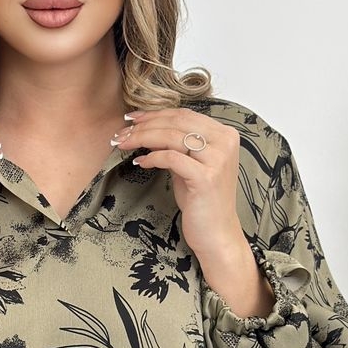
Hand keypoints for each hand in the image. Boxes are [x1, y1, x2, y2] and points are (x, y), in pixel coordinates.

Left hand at [114, 109, 245, 263]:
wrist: (217, 234)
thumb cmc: (202, 200)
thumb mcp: (189, 165)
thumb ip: (176, 145)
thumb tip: (147, 128)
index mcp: (225, 135)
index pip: (184, 114)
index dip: (155, 114)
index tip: (132, 118)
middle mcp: (225, 143)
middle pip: (176, 122)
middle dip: (144, 125)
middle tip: (122, 132)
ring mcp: (217, 160)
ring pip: (171, 137)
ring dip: (142, 138)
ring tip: (124, 144)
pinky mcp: (206, 177)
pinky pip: (171, 158)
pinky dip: (152, 158)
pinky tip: (140, 163)